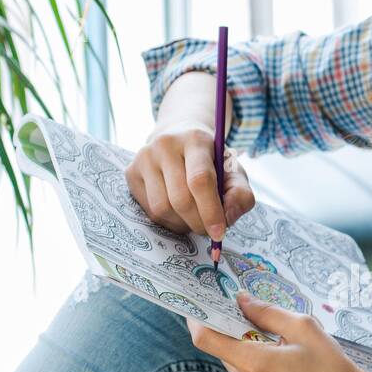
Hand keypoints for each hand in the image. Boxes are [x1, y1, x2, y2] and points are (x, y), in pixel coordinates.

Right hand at [126, 122, 254, 240]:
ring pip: (162, 209)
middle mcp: (165, 144)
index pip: (200, 180)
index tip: (219, 233)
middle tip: (209, 230)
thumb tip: (228, 218)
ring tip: (194, 219)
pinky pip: (149, 211)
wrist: (179, 139)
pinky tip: (178, 213)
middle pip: (180, 199)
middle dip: (198, 223)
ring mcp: (144, 157)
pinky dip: (168, 221)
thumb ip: (240, 195)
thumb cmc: (211, 161)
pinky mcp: (131, 173)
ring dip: (182, 224)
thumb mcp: (233, 172)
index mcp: (195, 139)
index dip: (211, 211)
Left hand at [187, 292, 369, 371]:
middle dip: (233, 334)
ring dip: (248, 355)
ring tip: (280, 352)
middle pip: (224, 352)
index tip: (198, 306)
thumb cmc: (330, 366)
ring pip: (236, 369)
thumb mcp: (303, 327)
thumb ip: (266, 312)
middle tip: (253, 321)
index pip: (207, 339)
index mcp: (255, 364)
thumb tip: (240, 301)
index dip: (197, 319)